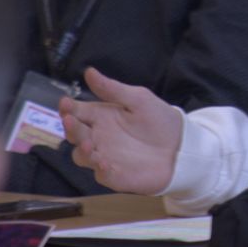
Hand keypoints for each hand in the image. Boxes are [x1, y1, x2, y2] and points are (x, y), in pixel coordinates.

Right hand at [59, 67, 182, 194]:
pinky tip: (103, 162)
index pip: (77, 112)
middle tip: (70, 120)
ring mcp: (103, 157)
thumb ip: (113, 89)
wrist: (182, 146)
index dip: (68, 108)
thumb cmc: (159, 120)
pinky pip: (100, 174)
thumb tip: (89, 72)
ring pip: (81, 155)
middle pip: (75, 133)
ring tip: (89, 143)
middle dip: (70, 127)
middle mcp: (98, 137)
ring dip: (82, 150)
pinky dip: (99, 169)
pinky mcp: (113, 175)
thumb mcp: (138, 99)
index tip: (65, 104)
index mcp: (101, 116)